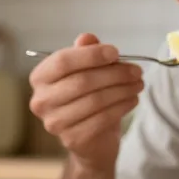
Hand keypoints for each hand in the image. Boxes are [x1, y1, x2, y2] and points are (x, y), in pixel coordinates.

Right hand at [28, 33, 143, 172]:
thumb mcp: (85, 70)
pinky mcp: (72, 139)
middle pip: (82, 81)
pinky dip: (122, 107)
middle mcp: (41, 101)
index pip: (63, 61)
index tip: (116, 52)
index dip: (91, 55)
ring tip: (138, 84)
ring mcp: (54, 123)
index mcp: (40, 78)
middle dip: (115, 74)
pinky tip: (132, 100)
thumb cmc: (85, 98)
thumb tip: (88, 38)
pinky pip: (102, 119)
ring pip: (95, 100)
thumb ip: (84, 52)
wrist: (89, 140)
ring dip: (123, 90)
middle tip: (136, 71)